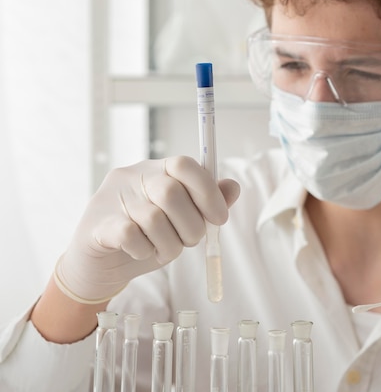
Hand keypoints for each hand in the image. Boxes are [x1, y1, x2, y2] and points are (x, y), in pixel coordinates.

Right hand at [54, 156, 239, 303]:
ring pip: (154, 218)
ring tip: (164, 250)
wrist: (99, 265)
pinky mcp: (98, 224)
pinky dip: (145, 250)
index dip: (208, 191)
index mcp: (156, 169)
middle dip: (191, 226)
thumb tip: (233, 187)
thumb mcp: (181, 221)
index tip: (219, 218)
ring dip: (169, 244)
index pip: (185, 164)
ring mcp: (112, 198)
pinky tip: (142, 252)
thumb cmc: (146, 238)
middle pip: (172, 192)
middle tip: (189, 242)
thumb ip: (206, 203)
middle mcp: (132, 177)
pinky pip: (131, 236)